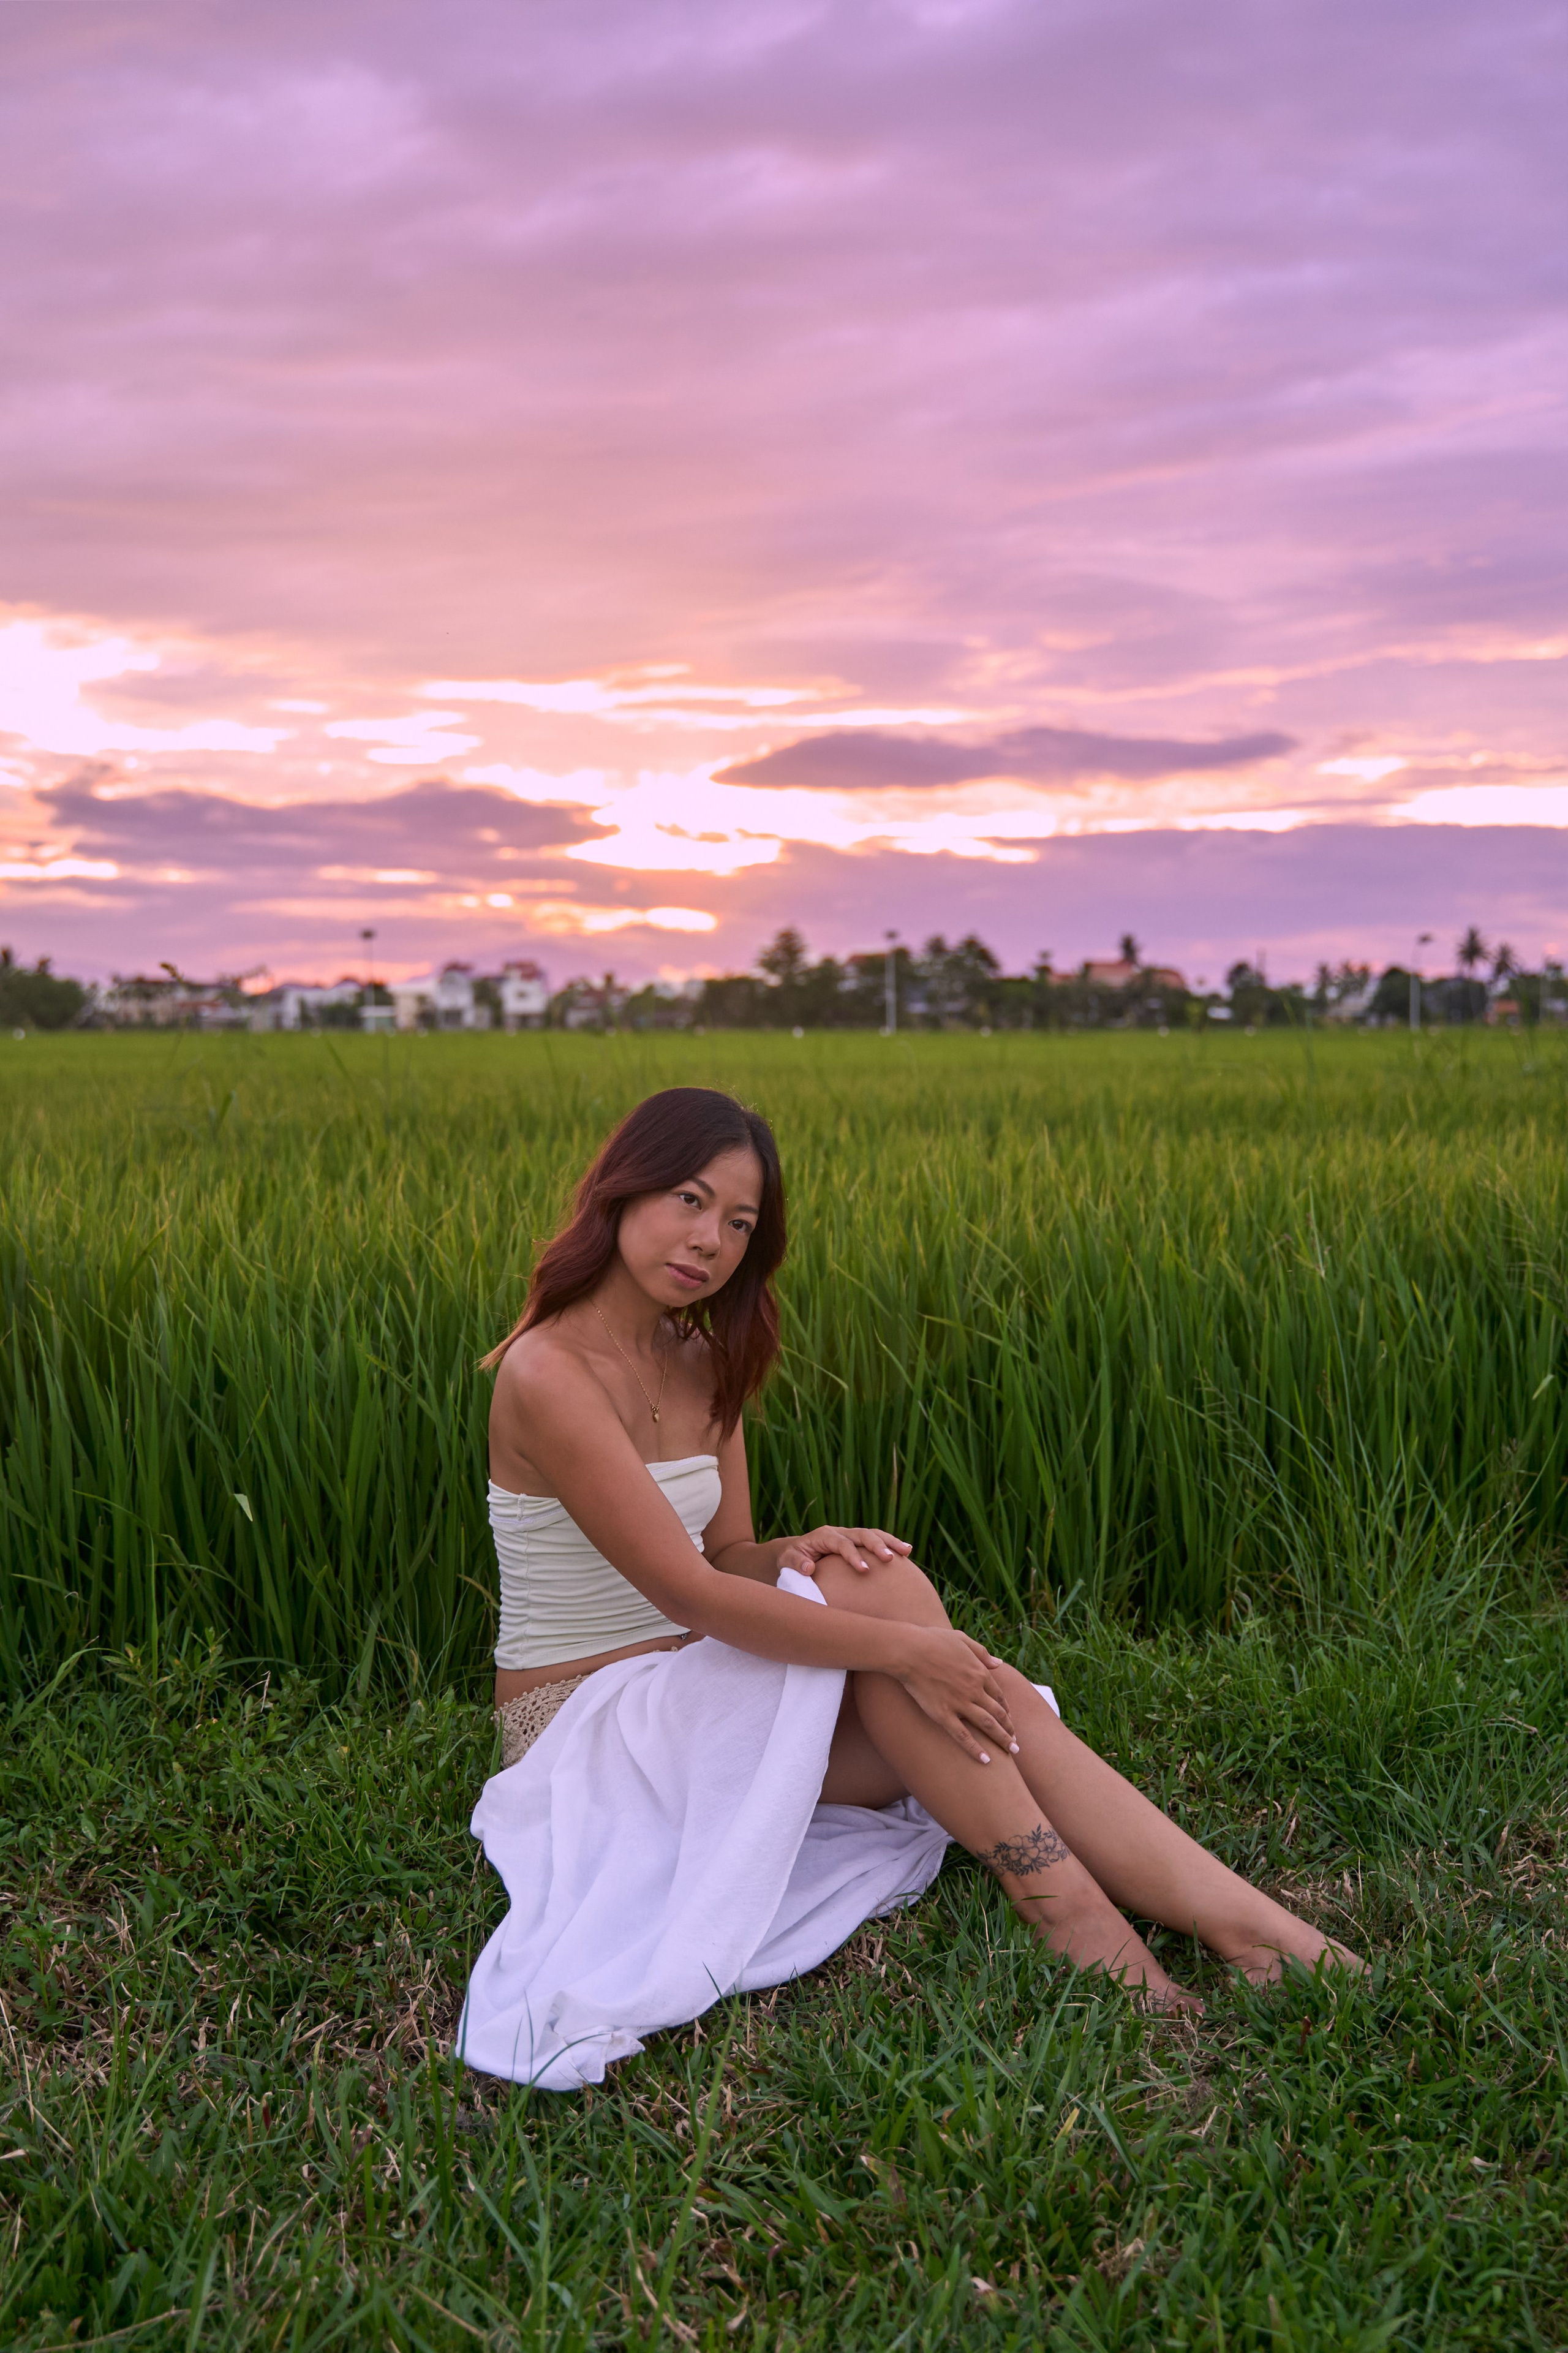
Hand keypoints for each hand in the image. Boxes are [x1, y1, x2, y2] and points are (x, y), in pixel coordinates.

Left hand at [776, 1524, 912, 1577]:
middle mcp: (840, 1532)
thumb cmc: (792, 1558)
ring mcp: (850, 1535)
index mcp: (824, 1536)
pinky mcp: (857, 1542)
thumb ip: (796, 1563)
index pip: (842, 1544)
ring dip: (890, 1541)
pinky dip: (891, 1544)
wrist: (796, 1551)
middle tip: (890, 1559)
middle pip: (862, 1534)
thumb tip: (809, 1568)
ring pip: (874, 1533)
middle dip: (877, 1545)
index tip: (864, 1571)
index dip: (853, 1556)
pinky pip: (877, 1539)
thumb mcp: (788, 1560)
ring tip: (907, 1551)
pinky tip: (906, 1553)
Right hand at [896, 1626, 1017, 1764]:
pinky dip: (975, 1749)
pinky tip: (986, 1761)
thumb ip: (982, 1653)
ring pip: (987, 1725)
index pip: (998, 1696)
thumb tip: (999, 1664)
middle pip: (998, 1713)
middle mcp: (974, 1690)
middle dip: (1009, 1729)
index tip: (1009, 1720)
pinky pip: (963, 1736)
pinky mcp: (943, 1715)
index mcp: (979, 1672)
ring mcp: (960, 1703)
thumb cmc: (932, 1640)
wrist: (909, 1650)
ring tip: (1012, 1753)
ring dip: (1002, 1740)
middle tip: (1016, 1744)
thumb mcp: (962, 1639)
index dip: (1006, 1710)